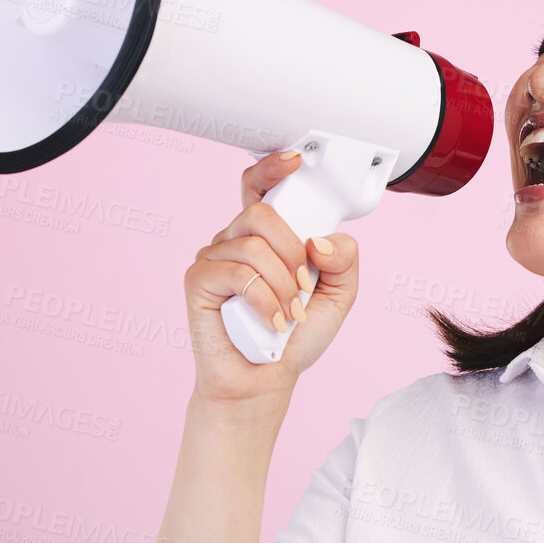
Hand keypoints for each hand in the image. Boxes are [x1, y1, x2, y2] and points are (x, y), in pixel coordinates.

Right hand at [182, 151, 359, 403]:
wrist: (265, 380)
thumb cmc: (295, 337)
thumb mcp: (338, 296)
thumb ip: (345, 261)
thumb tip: (320, 240)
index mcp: (266, 236)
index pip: (260, 187)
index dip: (273, 168)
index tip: (296, 161)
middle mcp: (236, 239)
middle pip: (263, 214)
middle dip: (293, 253)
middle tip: (303, 288)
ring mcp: (214, 258)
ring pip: (254, 246)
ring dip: (283, 286)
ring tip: (289, 314)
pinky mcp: (198, 281)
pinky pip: (238, 274)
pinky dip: (264, 302)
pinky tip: (272, 322)